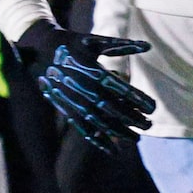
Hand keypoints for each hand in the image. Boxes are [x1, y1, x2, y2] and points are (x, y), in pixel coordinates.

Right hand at [11, 21, 151, 154]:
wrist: (39, 51)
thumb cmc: (72, 43)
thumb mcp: (95, 41)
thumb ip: (121, 46)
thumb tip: (148, 46)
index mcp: (92, 71)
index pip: (121, 89)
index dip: (138, 99)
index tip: (153, 108)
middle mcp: (83, 88)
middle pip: (113, 109)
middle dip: (133, 119)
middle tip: (149, 125)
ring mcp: (74, 101)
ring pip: (99, 122)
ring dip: (119, 132)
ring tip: (136, 139)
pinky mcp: (66, 109)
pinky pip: (83, 128)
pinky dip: (98, 141)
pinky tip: (114, 151)